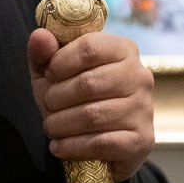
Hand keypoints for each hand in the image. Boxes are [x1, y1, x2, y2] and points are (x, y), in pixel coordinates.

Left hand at [27, 28, 153, 182]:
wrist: (100, 144)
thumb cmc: (74, 97)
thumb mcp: (55, 72)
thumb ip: (44, 52)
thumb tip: (40, 36)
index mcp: (123, 49)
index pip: (90, 47)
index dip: (61, 62)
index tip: (49, 74)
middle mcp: (140, 76)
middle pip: (89, 83)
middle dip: (57, 97)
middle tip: (48, 105)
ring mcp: (144, 109)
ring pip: (92, 115)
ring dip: (61, 124)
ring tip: (51, 126)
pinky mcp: (142, 140)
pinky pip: (101, 143)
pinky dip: (72, 146)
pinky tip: (58, 146)